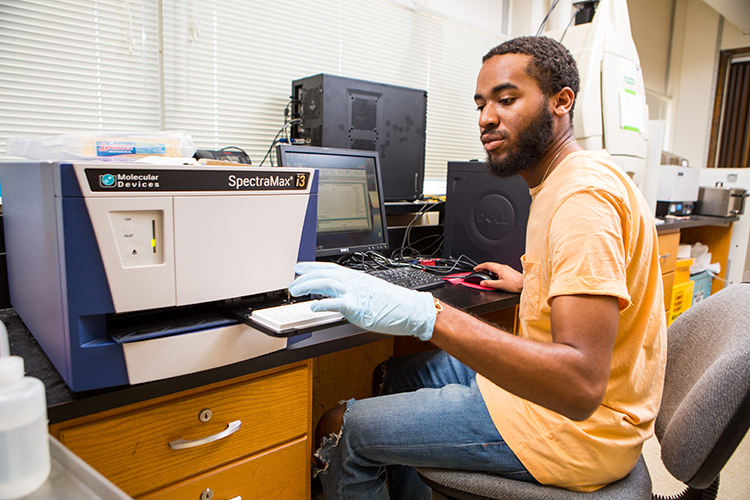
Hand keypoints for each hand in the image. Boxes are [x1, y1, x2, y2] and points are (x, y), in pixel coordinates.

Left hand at [288, 262, 435, 340]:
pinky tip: (313, 306)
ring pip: (326, 284)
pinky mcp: (357, 306)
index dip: (312, 267)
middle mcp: (354, 282)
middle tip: (293, 284)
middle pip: (324, 274)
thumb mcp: (370, 291)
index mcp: (357, 277)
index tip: (299, 267)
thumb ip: (353, 291)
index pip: (329, 267)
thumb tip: (339, 296)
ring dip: (308, 286)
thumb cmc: (393, 304)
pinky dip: (322, 303)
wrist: (410, 309)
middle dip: (305, 277)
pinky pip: (336, 303)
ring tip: (296, 291)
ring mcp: (355, 293)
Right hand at [474, 262, 522, 292]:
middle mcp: (503, 267)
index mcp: (500, 269)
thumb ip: (490, 284)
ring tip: (486, 274)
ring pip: (495, 266)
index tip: (476, 269)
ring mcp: (506, 268)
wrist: (524, 284)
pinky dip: (494, 271)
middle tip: (479, 270)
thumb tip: (482, 283)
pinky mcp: (509, 271)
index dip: (480, 266)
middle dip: (483, 267)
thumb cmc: (515, 284)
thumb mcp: (500, 285)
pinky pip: (499, 269)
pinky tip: (495, 276)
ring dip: (489, 269)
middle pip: (490, 264)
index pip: (487, 265)